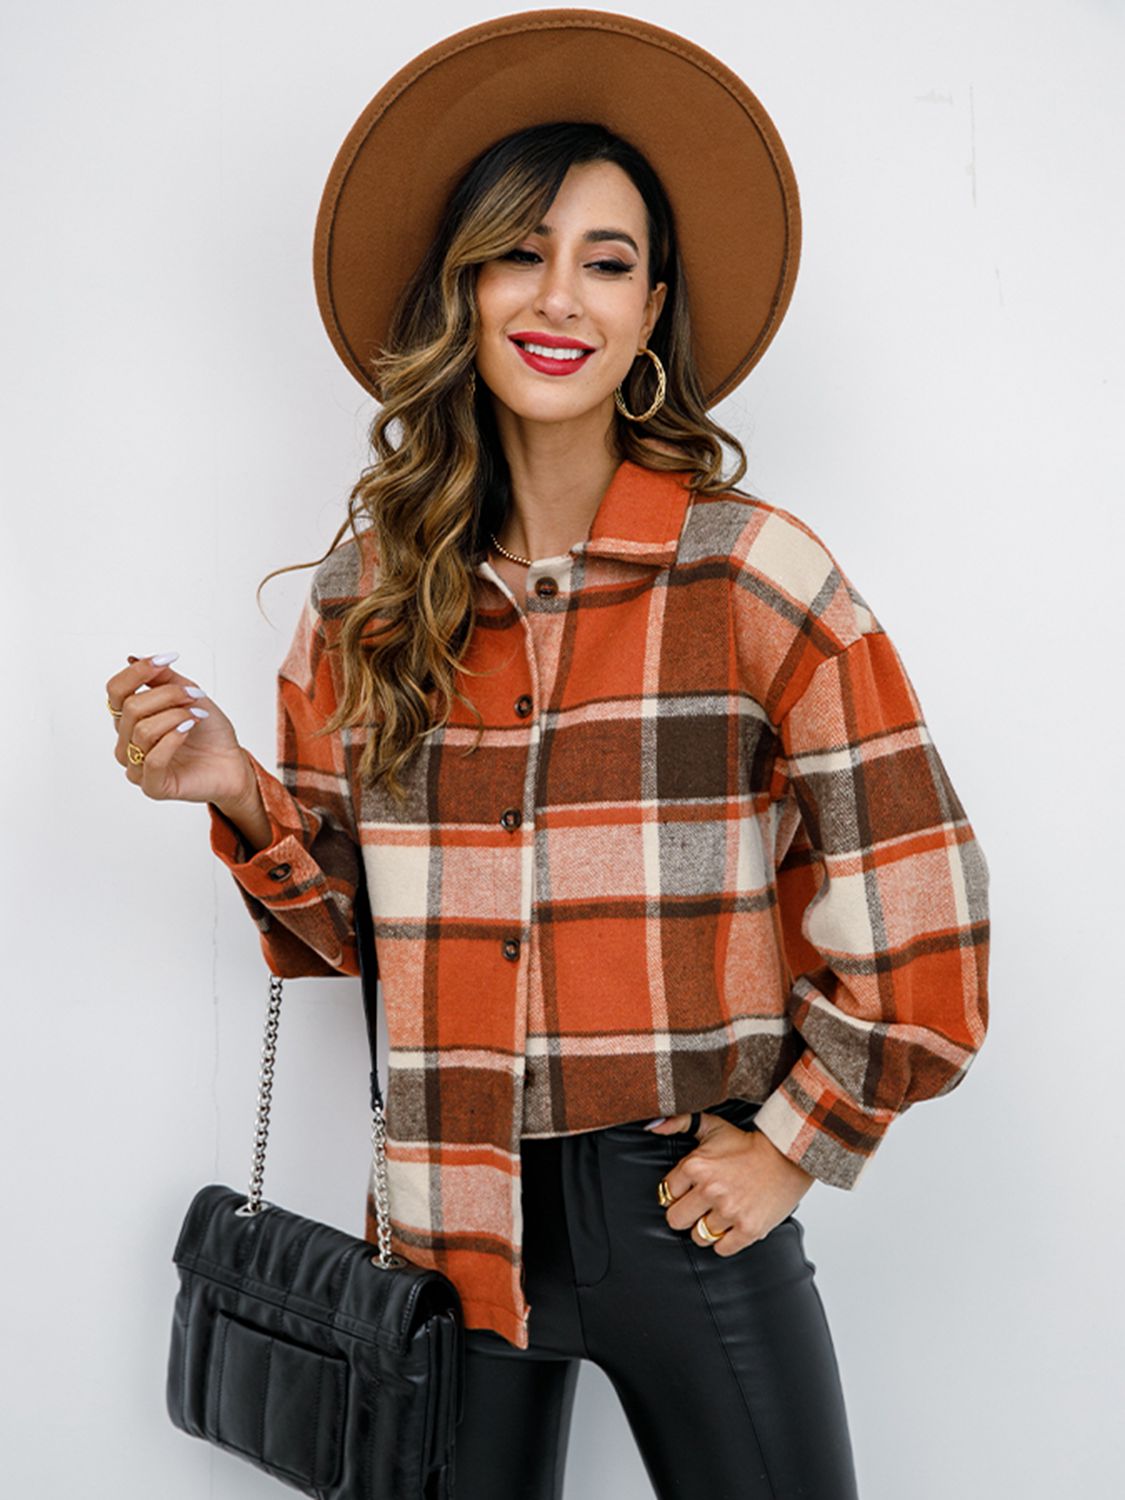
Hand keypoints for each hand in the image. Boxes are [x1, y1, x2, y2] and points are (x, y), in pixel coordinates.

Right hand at [105, 652, 256, 809]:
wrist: (232, 762)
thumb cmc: (209, 733)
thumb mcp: (188, 696)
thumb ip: (162, 678)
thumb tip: (134, 658)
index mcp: (130, 720)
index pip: (115, 691)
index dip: (137, 672)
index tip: (165, 659)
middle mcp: (127, 743)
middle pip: (131, 707)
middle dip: (168, 695)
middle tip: (194, 696)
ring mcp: (137, 767)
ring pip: (142, 730)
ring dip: (176, 716)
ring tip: (196, 716)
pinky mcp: (153, 786)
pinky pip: (153, 758)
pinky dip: (174, 738)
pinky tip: (189, 730)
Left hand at [647, 1111, 815, 1255]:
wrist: (786, 1157)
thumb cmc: (746, 1144)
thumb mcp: (711, 1126)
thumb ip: (679, 1122)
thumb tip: (652, 1125)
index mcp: (696, 1166)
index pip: (666, 1194)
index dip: (677, 1193)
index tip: (689, 1189)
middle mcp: (710, 1190)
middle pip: (675, 1220)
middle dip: (685, 1214)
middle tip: (700, 1206)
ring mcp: (729, 1211)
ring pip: (698, 1236)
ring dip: (706, 1228)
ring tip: (719, 1214)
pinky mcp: (748, 1229)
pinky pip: (721, 1250)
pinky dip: (725, 1241)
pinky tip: (732, 1225)